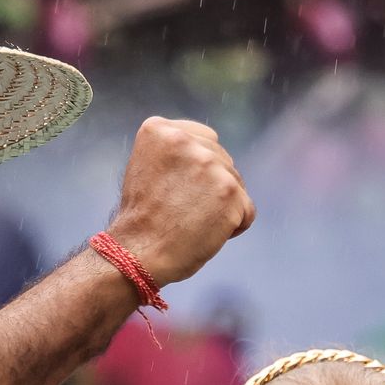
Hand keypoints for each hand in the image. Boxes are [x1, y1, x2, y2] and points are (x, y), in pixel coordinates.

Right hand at [108, 117, 254, 286]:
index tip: (174, 190)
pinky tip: (206, 233)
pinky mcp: (229, 191)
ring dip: (221, 206)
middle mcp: (185, 140)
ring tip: (191, 222)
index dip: (196, 170)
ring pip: (236, 184)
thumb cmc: (142, 220)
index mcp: (159, 130)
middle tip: (180, 210)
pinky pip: (247, 210)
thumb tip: (210, 154)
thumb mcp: (146, 168)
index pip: (205, 139)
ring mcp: (209, 164)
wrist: (138, 254)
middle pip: (222, 160)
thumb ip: (176, 154)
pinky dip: (233, 227)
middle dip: (210, 187)